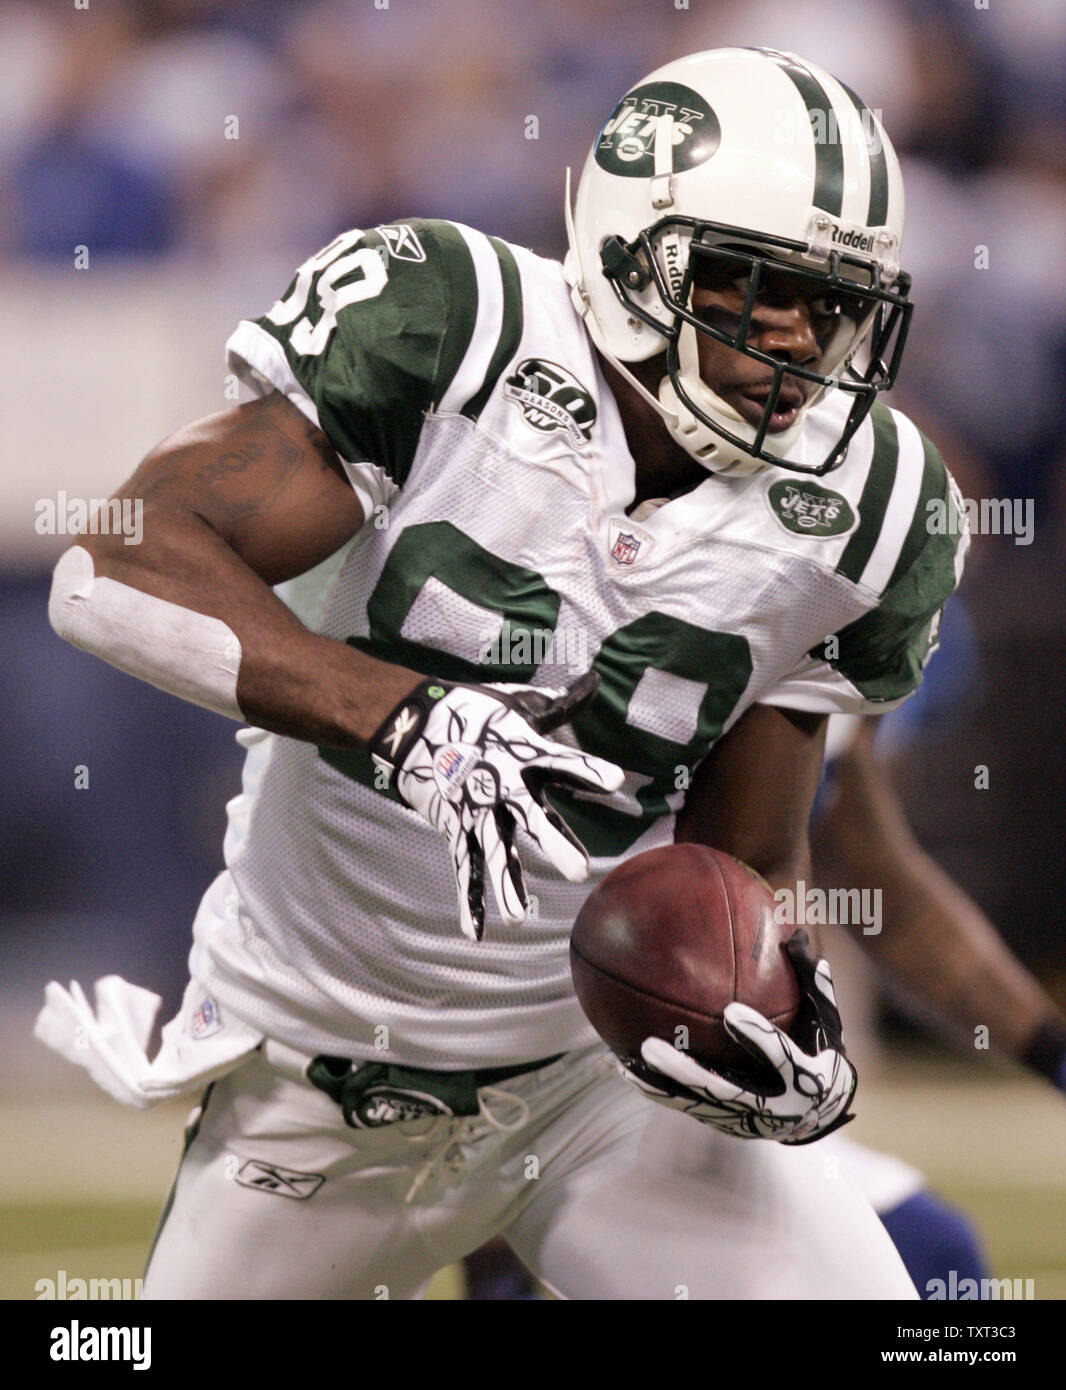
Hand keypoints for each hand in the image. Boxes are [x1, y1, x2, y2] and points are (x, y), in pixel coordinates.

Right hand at [369, 670, 622, 940]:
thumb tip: (594, 680)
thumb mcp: (520, 704)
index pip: (562, 762)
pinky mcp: (454, 827)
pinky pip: (464, 868)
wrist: (413, 722)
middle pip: (530, 818)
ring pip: (492, 852)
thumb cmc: (477, 712)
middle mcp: (502, 786)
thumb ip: (561, 704)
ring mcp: (476, 810)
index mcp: (524, 753)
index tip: (616, 781)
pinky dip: (468, 901)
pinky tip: (476, 933)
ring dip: (505, 884)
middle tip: (577, 872)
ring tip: (519, 916)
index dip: (587, 771)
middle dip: (552, 843)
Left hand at [621, 930, 856, 1143]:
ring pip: (698, 1103)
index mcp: (803, 1077)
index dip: (755, 1037)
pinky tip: (625, 1069)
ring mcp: (746, 1119)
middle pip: (723, 1092)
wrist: (820, 1112)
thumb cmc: (821, 1050)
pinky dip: (657, 1090)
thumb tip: (798, 935)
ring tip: (627, 1062)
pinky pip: (687, 1107)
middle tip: (651, 1045)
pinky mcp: (726, 1123)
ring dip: (661, 1084)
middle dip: (685, 1071)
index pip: (779, 1057)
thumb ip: (813, 980)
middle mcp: (772, 1106)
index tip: (730, 1012)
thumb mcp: (826, 1019)